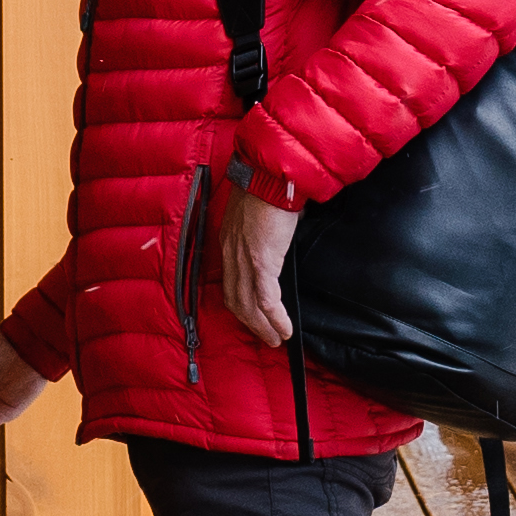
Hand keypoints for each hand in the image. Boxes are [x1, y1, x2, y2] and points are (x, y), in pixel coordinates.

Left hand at [201, 168, 301, 350]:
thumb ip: (264, 230)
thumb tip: (280, 235)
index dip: (240, 304)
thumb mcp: (259, 214)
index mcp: (229, 242)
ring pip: (249, 305)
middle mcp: (232, 255)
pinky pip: (266, 299)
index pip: (230, 282)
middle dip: (251, 323)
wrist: (271, 177)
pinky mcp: (261, 262)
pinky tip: (285, 329)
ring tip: (276, 339)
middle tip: (266, 337)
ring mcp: (245, 260)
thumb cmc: (269, 188)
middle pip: (236, 300)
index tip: (252, 317)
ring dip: (263, 326)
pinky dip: (275, 318)